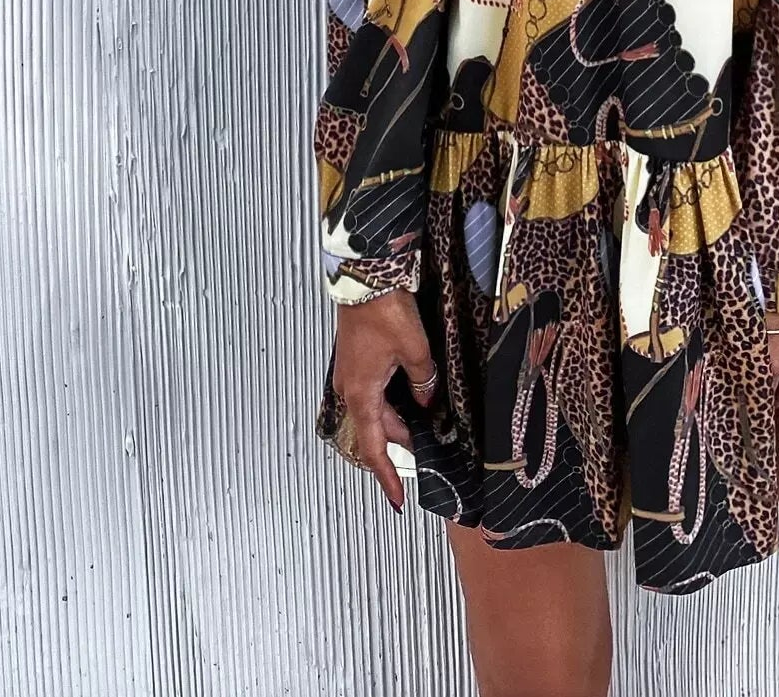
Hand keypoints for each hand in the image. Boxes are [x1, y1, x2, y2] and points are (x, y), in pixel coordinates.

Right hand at [332, 289, 437, 512]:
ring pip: (376, 409)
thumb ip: (423, 381)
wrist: (365, 279)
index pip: (374, 448)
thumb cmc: (383, 312)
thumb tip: (425, 398)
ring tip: (425, 422)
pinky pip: (373, 391)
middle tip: (427, 452)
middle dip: (401, 442)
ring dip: (397, 419)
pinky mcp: (356, 360)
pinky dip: (391, 400)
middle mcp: (351, 389)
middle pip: (377, 428)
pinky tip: (411, 394)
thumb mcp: (415, 350)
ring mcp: (351, 374)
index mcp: (362, 395)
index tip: (398, 499)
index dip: (387, 476)